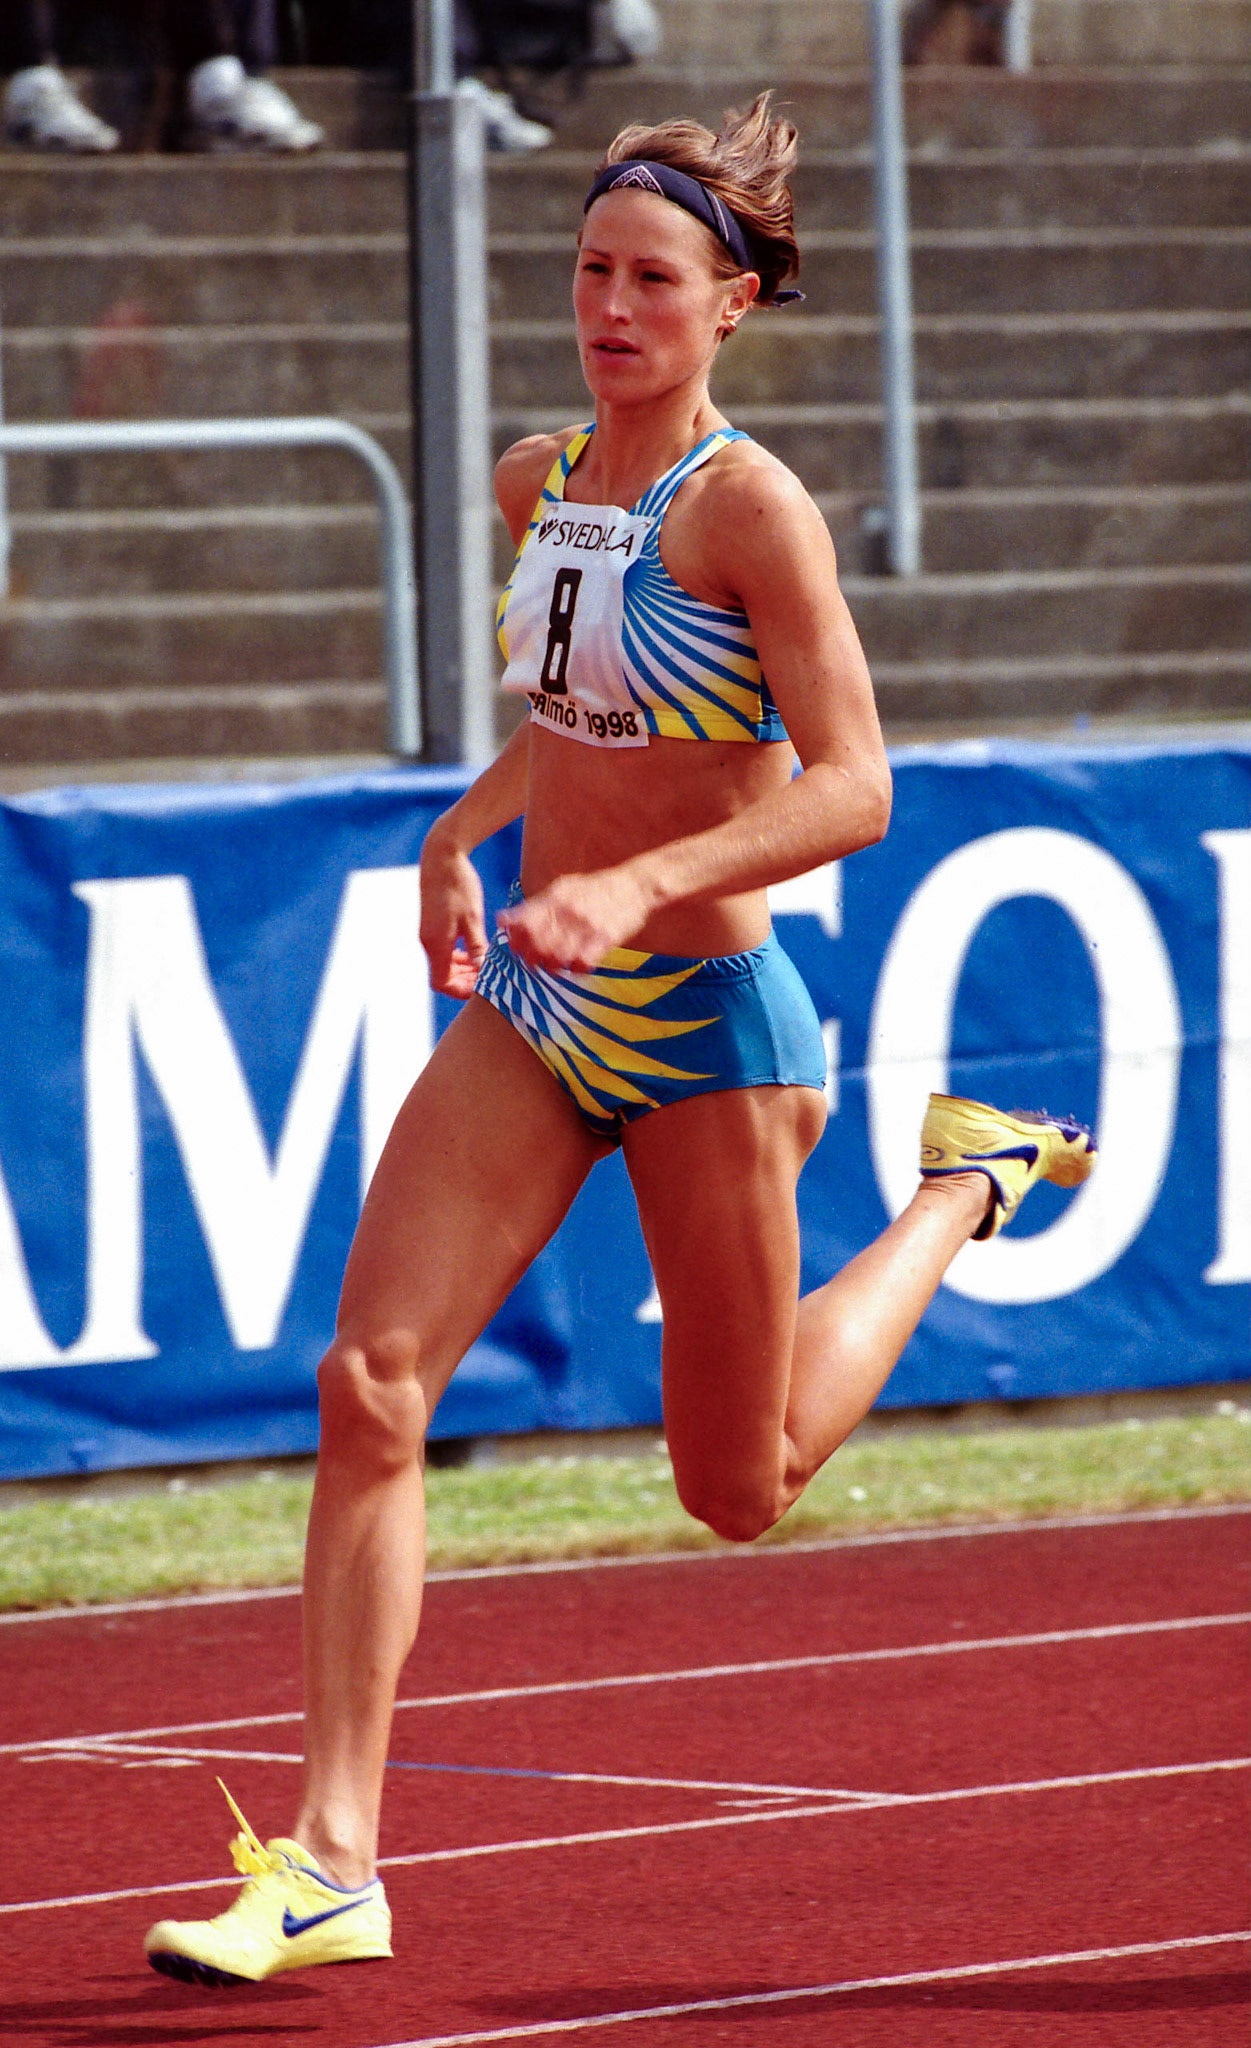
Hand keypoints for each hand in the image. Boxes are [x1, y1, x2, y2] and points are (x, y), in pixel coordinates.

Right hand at [419, 832, 488, 997]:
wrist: (441, 856)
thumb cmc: (459, 885)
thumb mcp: (473, 918)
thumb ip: (477, 947)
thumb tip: (483, 971)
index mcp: (436, 943)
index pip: (442, 983)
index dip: (461, 990)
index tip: (482, 986)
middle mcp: (427, 941)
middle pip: (441, 976)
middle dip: (464, 981)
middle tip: (488, 978)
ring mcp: (427, 933)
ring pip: (443, 964)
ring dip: (462, 969)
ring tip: (484, 964)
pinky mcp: (431, 924)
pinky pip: (442, 950)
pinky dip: (457, 956)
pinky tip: (475, 949)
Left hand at [498, 866, 649, 973]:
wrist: (635, 885)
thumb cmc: (595, 889)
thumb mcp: (563, 888)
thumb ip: (535, 905)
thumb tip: (502, 920)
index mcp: (556, 897)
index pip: (523, 922)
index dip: (514, 938)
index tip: (514, 946)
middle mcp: (568, 911)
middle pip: (537, 943)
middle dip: (530, 956)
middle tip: (533, 960)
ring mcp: (587, 926)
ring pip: (556, 957)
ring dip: (550, 965)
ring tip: (553, 963)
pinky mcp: (605, 939)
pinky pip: (582, 963)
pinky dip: (574, 969)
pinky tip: (575, 965)